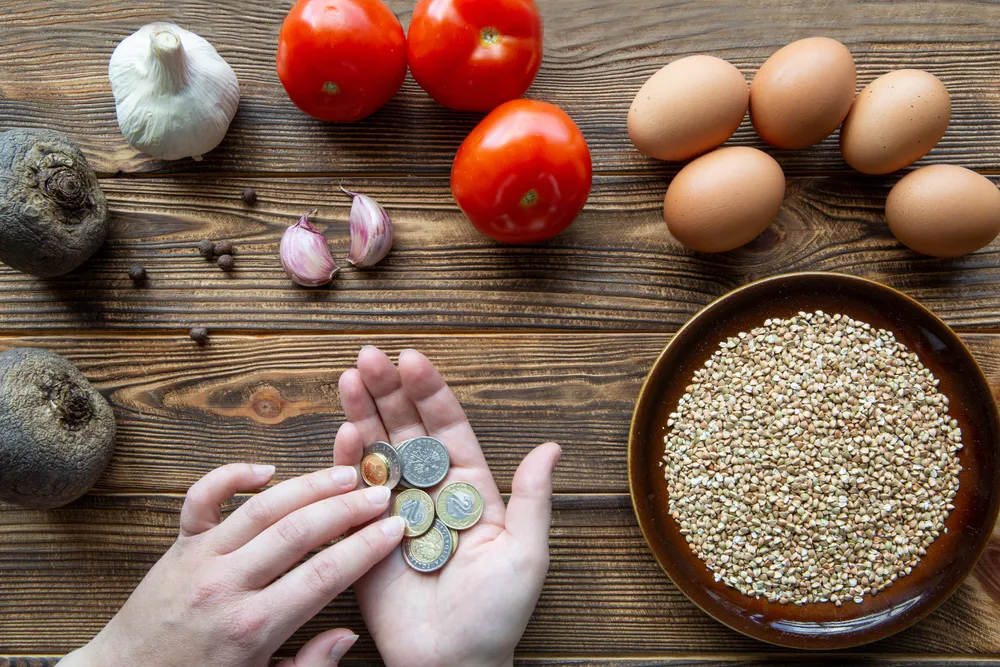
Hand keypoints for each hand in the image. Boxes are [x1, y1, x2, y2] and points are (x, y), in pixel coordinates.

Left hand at [61, 462, 404, 666]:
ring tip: (345, 473)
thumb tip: (346, 636)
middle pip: (300, 532)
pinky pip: (203, 497)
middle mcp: (228, 586)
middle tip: (381, 493)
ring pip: (262, 507)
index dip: (366, 547)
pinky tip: (268, 469)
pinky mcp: (178, 545)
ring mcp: (200, 559)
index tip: (395, 527)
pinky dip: (233, 475)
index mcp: (254, 627)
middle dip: (348, 509)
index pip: (325, 575)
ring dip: (309, 485)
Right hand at [335, 347, 560, 666]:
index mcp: (469, 490)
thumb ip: (532, 497)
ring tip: (350, 375)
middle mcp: (429, 493)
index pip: (448, 429)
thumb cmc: (497, 614)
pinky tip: (342, 429)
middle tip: (370, 355)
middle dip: (389, 391)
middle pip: (407, 430)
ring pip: (377, 451)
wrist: (453, 663)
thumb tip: (552, 446)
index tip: (413, 358)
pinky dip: (345, 460)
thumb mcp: (526, 553)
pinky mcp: (363, 536)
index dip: (430, 393)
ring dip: (362, 413)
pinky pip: (352, 492)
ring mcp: (394, 511)